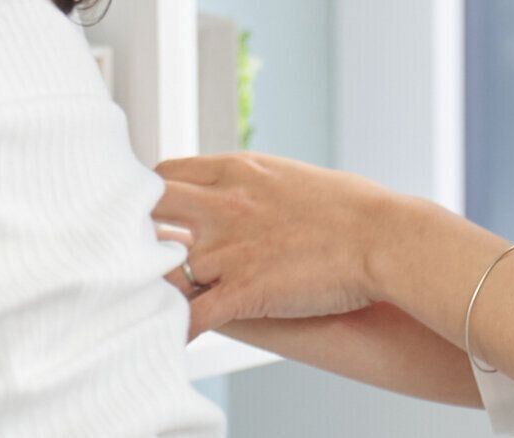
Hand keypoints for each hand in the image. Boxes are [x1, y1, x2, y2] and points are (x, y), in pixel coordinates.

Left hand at [153, 152, 400, 336]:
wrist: (383, 237)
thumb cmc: (354, 209)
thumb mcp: (292, 178)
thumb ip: (256, 184)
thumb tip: (244, 192)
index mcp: (238, 171)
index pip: (166, 174)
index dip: (149, 197)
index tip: (148, 215)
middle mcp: (224, 205)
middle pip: (149, 211)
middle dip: (134, 231)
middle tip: (130, 253)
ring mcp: (229, 248)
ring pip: (159, 266)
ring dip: (150, 283)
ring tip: (138, 299)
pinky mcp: (242, 291)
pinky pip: (190, 318)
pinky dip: (175, 332)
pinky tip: (166, 341)